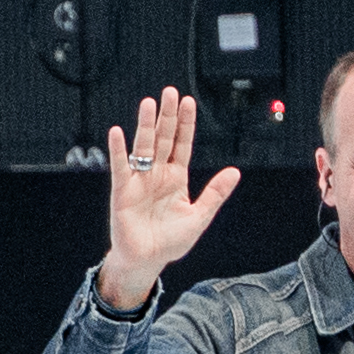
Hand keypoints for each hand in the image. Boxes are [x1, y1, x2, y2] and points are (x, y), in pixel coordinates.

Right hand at [96, 84, 235, 310]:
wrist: (147, 261)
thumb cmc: (170, 241)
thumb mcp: (199, 216)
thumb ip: (215, 193)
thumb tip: (235, 172)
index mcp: (175, 177)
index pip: (182, 144)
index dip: (186, 124)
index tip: (189, 102)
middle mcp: (157, 174)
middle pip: (163, 138)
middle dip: (167, 116)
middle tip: (170, 92)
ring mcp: (139, 180)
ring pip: (144, 146)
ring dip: (146, 125)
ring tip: (149, 103)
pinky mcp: (123, 191)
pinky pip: (121, 167)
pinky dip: (119, 150)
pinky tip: (118, 132)